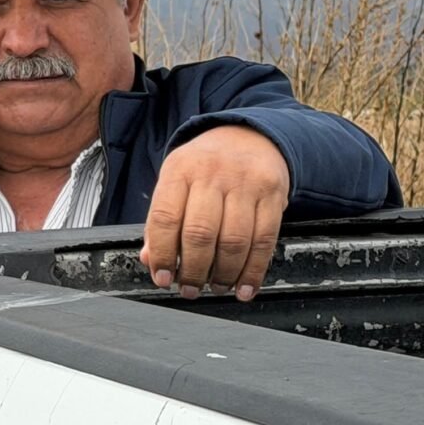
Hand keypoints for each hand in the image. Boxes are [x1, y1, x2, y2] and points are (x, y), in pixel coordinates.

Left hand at [140, 125, 289, 301]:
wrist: (249, 136)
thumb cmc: (205, 166)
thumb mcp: (175, 180)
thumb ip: (160, 220)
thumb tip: (150, 259)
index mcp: (179, 170)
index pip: (165, 217)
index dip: (162, 254)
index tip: (162, 278)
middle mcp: (211, 174)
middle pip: (200, 232)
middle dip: (193, 270)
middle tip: (189, 289)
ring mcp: (244, 183)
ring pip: (234, 240)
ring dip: (223, 274)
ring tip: (216, 287)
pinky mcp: (272, 194)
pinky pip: (264, 240)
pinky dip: (253, 271)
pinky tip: (243, 287)